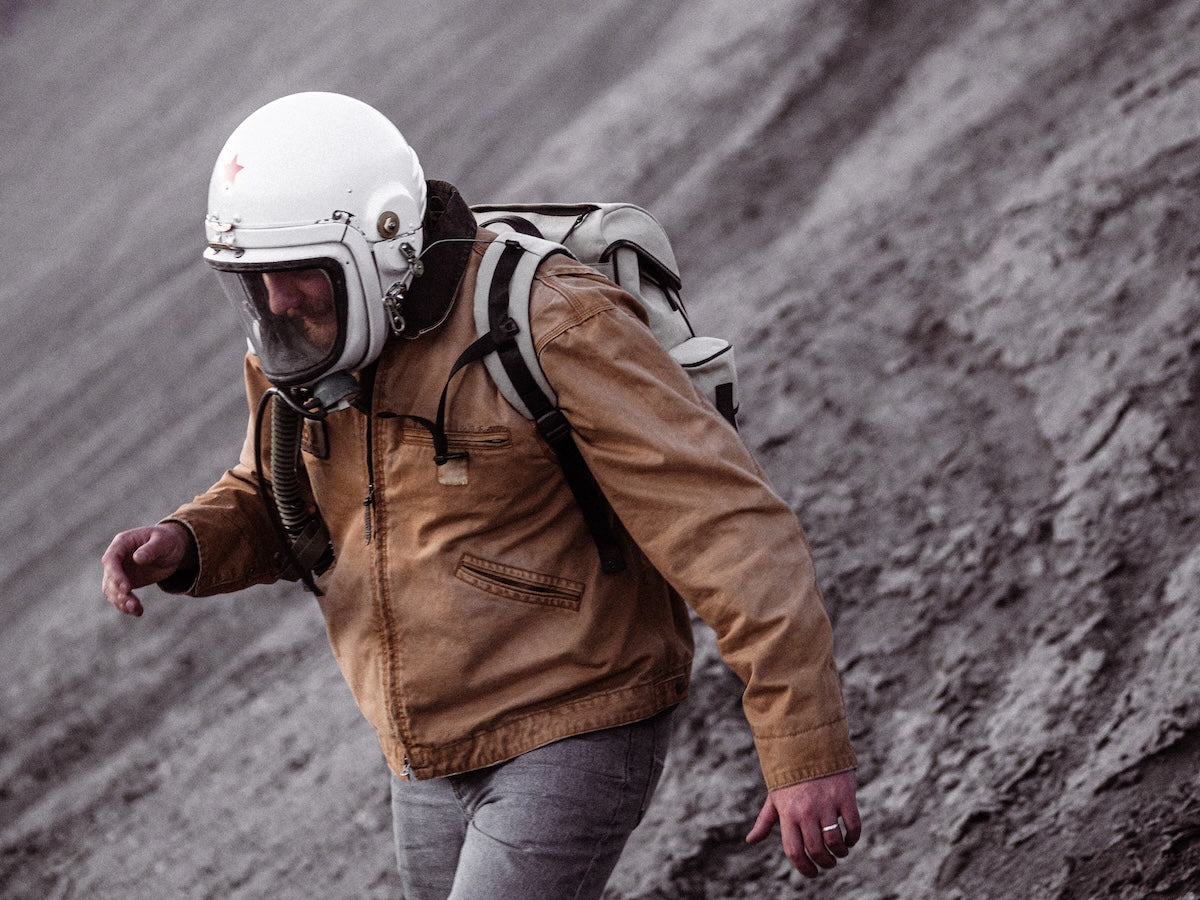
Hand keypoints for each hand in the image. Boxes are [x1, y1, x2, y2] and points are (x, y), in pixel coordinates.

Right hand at [101, 523, 191, 616]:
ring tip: (136, 610)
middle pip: (109, 577)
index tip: (126, 588)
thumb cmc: (168, 541)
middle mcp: (116, 558)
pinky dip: (126, 605)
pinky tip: (138, 611)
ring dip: (121, 602)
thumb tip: (138, 558)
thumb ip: (151, 549)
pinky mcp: (125, 583)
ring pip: (112, 590)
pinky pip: (120, 596)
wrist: (174, 549)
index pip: (111, 560)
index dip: (115, 575)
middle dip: (118, 592)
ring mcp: (119, 571)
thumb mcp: (163, 541)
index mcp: (122, 543)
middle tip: (132, 604)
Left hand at [746, 770, 860, 877]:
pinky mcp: (844, 796)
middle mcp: (806, 810)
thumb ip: (765, 821)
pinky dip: (853, 838)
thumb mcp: (774, 796)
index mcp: (787, 813)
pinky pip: (853, 825)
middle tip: (829, 863)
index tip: (812, 873)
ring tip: (840, 852)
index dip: (804, 868)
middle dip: (825, 862)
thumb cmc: (790, 774)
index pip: (794, 851)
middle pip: (816, 849)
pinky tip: (850, 839)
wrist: (808, 743)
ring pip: (835, 841)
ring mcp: (826, 803)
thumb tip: (751, 840)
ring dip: (840, 852)